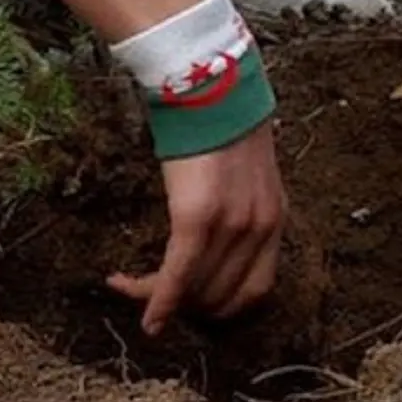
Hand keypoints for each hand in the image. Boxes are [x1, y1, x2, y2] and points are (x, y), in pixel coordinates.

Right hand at [107, 122, 285, 335]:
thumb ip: (238, 203)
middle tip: (147, 293)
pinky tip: (146, 317)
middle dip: (183, 306)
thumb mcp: (244, 170)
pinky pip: (178, 274)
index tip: (189, 304)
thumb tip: (214, 226)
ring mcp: (231, 226)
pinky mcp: (197, 218)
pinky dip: (159, 301)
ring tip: (127, 284)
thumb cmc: (219, 120)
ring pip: (196, 290)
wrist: (210, 84)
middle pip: (221, 297)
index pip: (254, 290)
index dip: (219, 307)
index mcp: (274, 220)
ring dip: (160, 298)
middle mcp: (259, 229)